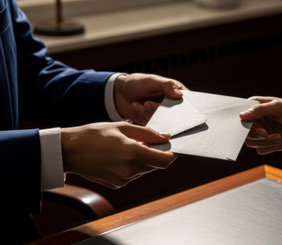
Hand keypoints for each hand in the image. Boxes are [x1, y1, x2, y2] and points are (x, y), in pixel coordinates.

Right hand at [61, 122, 176, 188]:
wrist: (69, 151)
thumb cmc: (94, 134)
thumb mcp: (122, 127)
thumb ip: (147, 133)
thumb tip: (165, 137)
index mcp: (133, 153)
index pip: (165, 160)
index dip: (172, 154)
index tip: (172, 147)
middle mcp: (130, 170)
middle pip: (156, 165)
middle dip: (156, 155)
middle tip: (148, 142)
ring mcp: (123, 179)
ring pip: (144, 170)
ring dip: (144, 160)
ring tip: (128, 147)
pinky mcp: (117, 185)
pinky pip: (133, 175)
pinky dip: (132, 166)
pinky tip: (119, 157)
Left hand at [114, 73, 187, 124]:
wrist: (119, 93)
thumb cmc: (137, 83)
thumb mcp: (152, 80)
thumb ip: (166, 86)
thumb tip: (180, 95)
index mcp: (176, 93)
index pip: (188, 102)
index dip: (186, 107)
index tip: (175, 108)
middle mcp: (172, 105)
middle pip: (176, 115)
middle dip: (160, 110)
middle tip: (147, 103)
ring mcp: (163, 115)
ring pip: (163, 120)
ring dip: (149, 113)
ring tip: (138, 103)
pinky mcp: (154, 123)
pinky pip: (153, 125)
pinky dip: (143, 117)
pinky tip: (136, 107)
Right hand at [239, 96, 281, 154]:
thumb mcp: (278, 107)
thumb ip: (260, 110)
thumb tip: (241, 116)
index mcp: (255, 107)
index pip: (240, 115)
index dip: (242, 122)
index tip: (248, 125)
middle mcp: (255, 120)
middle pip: (243, 132)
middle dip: (254, 134)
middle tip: (265, 134)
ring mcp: (260, 132)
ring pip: (251, 143)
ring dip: (265, 142)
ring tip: (279, 137)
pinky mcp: (266, 144)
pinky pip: (260, 150)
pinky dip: (270, 147)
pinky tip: (281, 140)